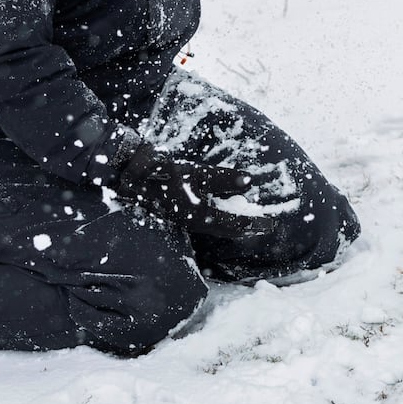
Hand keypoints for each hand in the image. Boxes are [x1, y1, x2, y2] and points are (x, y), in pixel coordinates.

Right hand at [112, 143, 256, 236]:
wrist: (133, 177)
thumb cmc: (165, 174)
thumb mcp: (196, 173)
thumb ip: (223, 179)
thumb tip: (249, 182)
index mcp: (200, 216)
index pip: (234, 223)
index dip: (253, 223)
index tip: (270, 224)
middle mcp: (194, 223)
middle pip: (227, 230)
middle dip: (247, 228)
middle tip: (264, 226)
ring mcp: (186, 221)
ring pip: (217, 228)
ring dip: (235, 226)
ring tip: (250, 223)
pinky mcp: (180, 216)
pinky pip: (207, 223)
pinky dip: (222, 221)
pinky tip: (225, 215)